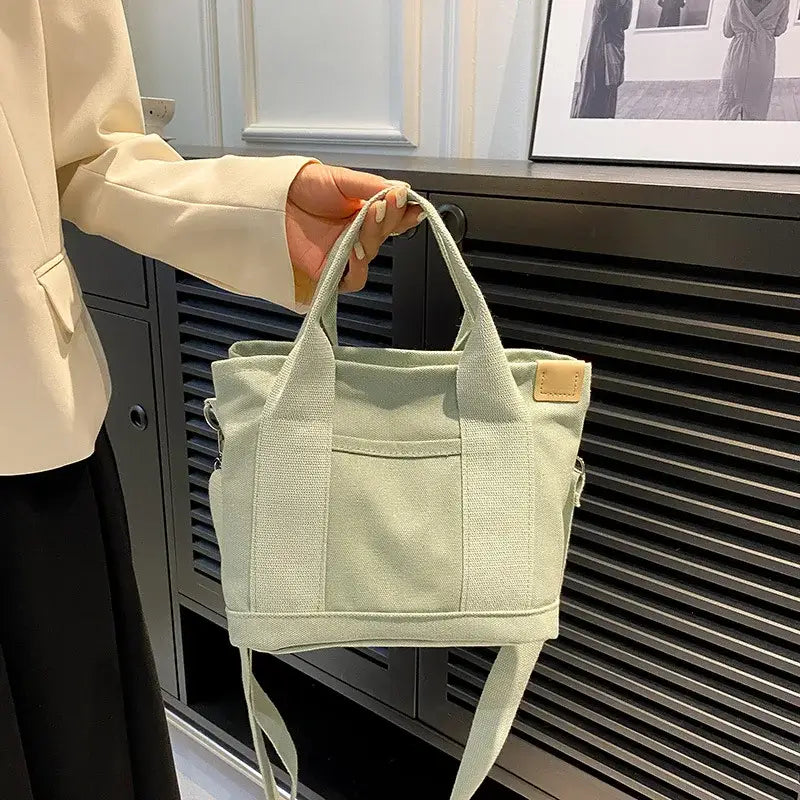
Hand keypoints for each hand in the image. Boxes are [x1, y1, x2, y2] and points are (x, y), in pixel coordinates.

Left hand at [286, 163, 422, 296]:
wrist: (270, 199)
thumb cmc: (301, 186)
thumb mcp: (341, 178)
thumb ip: (371, 185)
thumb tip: (401, 189)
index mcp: (362, 211)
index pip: (393, 217)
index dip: (405, 214)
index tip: (412, 205)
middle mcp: (355, 233)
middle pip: (385, 234)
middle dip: (389, 218)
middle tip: (387, 202)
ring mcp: (343, 252)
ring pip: (371, 254)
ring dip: (374, 237)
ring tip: (370, 217)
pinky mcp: (329, 270)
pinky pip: (352, 279)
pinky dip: (358, 268)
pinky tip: (356, 249)